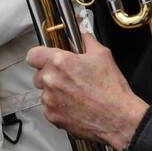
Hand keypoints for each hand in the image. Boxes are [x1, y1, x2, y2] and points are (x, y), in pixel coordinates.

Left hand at [26, 33, 148, 150]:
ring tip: (75, 93)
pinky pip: (49, 108)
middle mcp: (51, 81)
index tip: (45, 58)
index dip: (40, 56)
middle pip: (38, 75)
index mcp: (59, 62)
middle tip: (68, 77)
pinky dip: (59, 107)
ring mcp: (50, 100)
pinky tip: (75, 105)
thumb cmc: (111, 90)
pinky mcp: (52, 116)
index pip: (33, 55)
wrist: (118, 117)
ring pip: (44, 92)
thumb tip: (81, 33)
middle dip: (50, 75)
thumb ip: (86, 40)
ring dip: (55, 92)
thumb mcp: (102, 55)